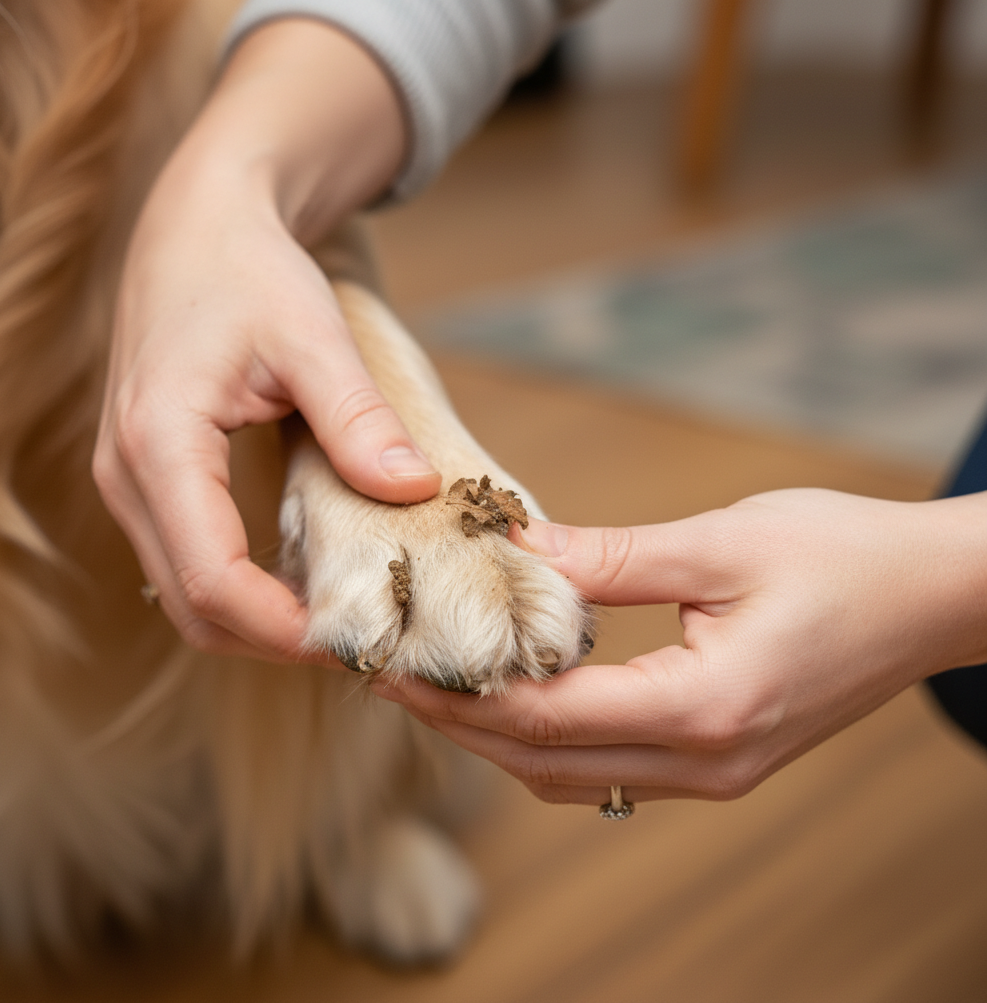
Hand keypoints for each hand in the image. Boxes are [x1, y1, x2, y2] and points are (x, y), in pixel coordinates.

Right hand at [94, 21, 439, 661]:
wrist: (198, 227)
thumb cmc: (248, 269)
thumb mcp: (312, 336)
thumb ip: (358, 420)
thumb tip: (416, 491)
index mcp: (160, 445)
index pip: (212, 580)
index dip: (284, 628)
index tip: (360, 635)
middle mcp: (128, 476)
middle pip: (194, 607)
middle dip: (276, 639)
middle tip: (363, 638)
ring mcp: (132, 483)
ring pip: (188, 594)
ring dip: (261, 622)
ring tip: (344, 615)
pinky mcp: (153, 480)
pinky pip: (191, 562)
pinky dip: (248, 590)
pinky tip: (308, 577)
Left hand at [373, 489, 986, 803]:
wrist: (933, 599)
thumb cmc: (843, 556)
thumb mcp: (720, 543)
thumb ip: (610, 556)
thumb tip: (517, 548)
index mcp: (706, 706)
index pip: (546, 715)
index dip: (457, 692)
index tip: (391, 660)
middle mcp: (706, 761)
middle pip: (544, 759)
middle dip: (457, 721)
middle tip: (387, 675)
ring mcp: (715, 773)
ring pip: (572, 776)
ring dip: (496, 736)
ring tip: (435, 683)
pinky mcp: (720, 761)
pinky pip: (609, 769)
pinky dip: (548, 741)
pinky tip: (516, 697)